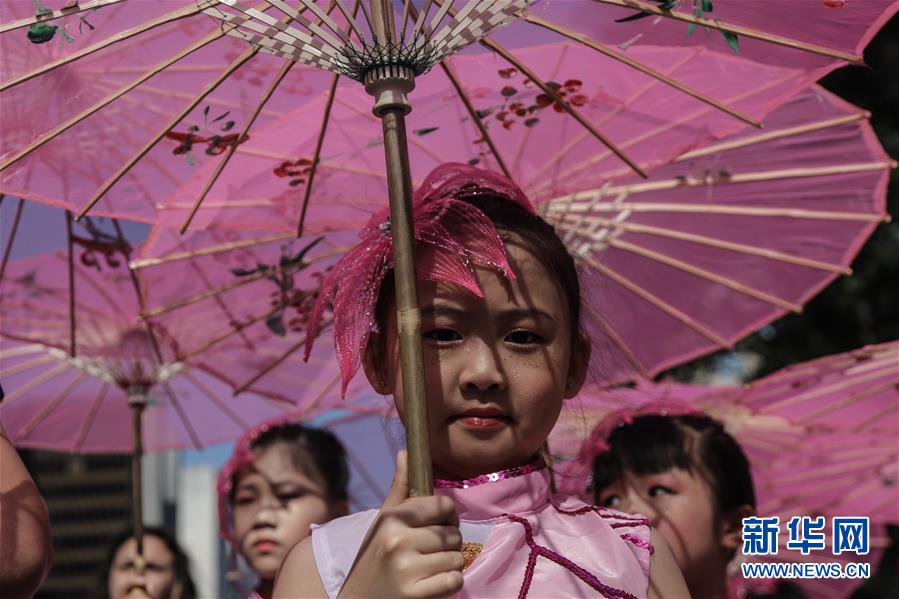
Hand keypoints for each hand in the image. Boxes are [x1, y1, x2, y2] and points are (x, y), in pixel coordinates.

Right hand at [339, 451, 463, 598]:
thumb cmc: (373, 558)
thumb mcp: (382, 521)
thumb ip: (399, 488)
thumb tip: (406, 451)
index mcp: (392, 518)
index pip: (443, 505)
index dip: (448, 516)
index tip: (439, 525)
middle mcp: (397, 540)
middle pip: (453, 534)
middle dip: (449, 544)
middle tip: (431, 553)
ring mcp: (405, 568)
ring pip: (456, 558)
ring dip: (450, 566)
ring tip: (430, 569)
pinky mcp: (413, 594)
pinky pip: (454, 581)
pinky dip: (449, 585)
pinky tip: (432, 585)